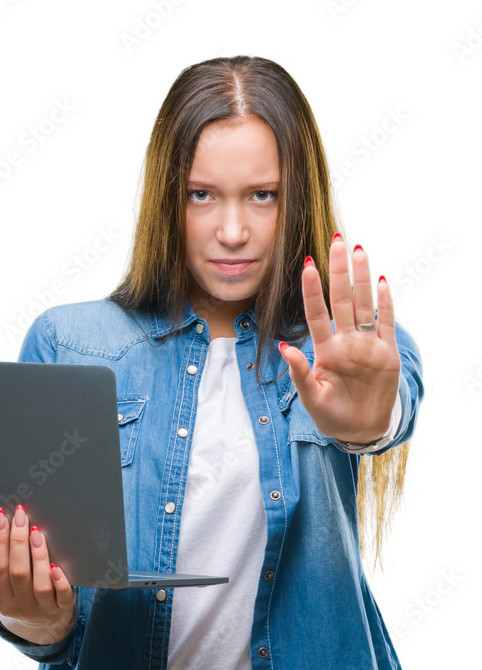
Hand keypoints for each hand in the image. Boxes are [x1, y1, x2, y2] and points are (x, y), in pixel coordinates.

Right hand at [0, 505, 76, 644]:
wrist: (44, 624)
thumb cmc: (16, 600)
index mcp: (2, 601)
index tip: (1, 518)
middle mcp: (22, 606)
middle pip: (18, 573)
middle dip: (17, 541)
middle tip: (20, 516)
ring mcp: (43, 608)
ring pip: (40, 583)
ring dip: (38, 556)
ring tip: (36, 531)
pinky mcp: (63, 607)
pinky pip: (62, 596)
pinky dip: (60, 581)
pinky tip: (57, 565)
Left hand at [279, 237, 399, 442]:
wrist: (360, 429)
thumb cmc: (331, 414)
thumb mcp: (311, 398)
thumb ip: (299, 373)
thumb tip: (284, 347)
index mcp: (325, 349)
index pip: (316, 313)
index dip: (312, 290)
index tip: (307, 265)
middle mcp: (345, 340)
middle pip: (342, 299)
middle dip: (339, 271)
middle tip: (336, 240)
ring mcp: (367, 344)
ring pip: (364, 304)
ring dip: (362, 278)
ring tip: (358, 250)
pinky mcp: (386, 353)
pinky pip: (386, 323)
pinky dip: (385, 303)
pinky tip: (382, 281)